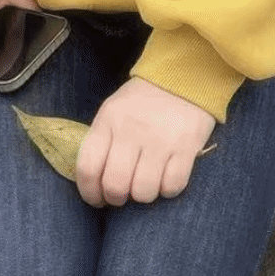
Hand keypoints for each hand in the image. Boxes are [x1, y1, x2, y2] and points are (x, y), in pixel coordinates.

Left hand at [75, 77, 215, 207]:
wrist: (185, 76)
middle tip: (124, 194)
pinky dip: (168, 189)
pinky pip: (172, 187)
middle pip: (115, 186)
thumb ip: (103, 141)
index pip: (88, 167)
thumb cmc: (143, 101)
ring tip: (147, 181)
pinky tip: (167, 176)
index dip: (90, 193)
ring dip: (144, 195)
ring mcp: (159, 139)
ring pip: (143, 192)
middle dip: (117, 199)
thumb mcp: (114, 110)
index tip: (98, 199)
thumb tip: (95, 183)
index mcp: (109, 120)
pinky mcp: (186, 147)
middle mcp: (131, 130)